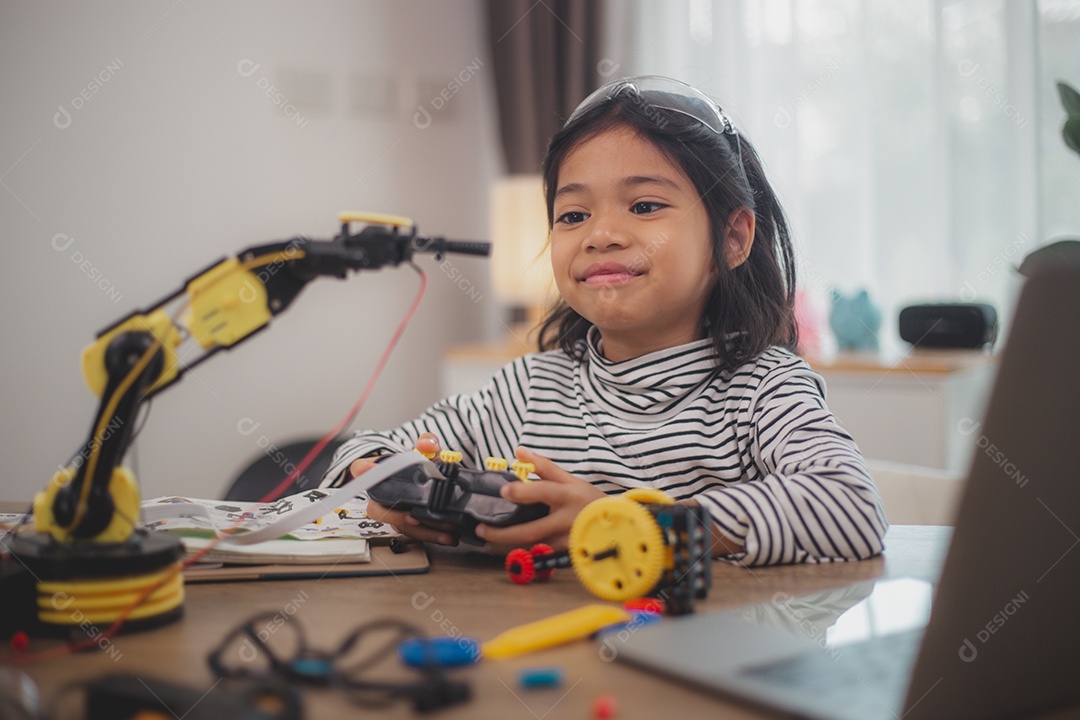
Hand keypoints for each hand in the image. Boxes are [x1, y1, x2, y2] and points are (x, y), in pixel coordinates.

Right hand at [357, 433, 459, 545]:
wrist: (433, 476)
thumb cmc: (423, 462)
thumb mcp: (427, 448)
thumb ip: (427, 442)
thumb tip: (426, 444)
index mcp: (380, 471)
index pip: (361, 468)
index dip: (363, 470)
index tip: (370, 470)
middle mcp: (382, 494)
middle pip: (376, 509)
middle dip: (396, 516)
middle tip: (414, 517)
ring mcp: (394, 511)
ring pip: (398, 526)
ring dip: (420, 531)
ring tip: (444, 531)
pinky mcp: (407, 523)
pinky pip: (414, 532)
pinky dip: (431, 535)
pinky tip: (447, 536)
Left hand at [474, 446, 604, 551]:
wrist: (613, 524)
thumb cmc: (588, 499)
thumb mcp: (569, 479)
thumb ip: (543, 466)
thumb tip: (519, 451)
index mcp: (567, 495)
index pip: (543, 492)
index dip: (523, 492)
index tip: (503, 491)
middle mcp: (565, 520)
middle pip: (531, 530)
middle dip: (503, 532)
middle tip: (481, 529)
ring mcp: (565, 540)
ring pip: (531, 548)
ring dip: (506, 547)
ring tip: (486, 543)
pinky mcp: (564, 554)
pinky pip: (537, 555)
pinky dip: (519, 554)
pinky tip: (503, 551)